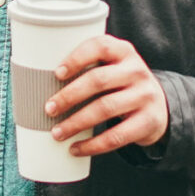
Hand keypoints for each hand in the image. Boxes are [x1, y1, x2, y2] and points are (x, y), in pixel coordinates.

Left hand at [45, 34, 169, 155]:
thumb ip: (86, 68)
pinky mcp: (148, 121)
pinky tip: (76, 149)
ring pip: (105, 108)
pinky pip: (117, 135)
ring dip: (76, 123)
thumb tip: (36, 82)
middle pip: (98, 80)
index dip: (76, 58)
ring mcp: (145, 96)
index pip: (100, 46)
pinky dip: (93, 145)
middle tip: (48, 109)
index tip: (56, 73)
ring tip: (56, 133)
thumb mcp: (111, 68)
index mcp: (123, 51)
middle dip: (69, 96)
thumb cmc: (119, 84)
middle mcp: (137, 70)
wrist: (159, 106)